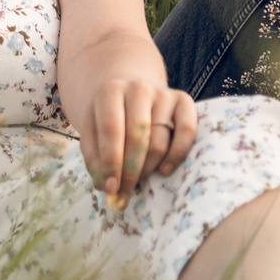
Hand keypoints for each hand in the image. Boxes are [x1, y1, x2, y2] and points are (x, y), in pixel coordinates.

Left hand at [77, 77, 196, 208]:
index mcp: (110, 91)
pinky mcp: (183, 101)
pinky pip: (187, 131)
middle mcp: (138, 88)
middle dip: (130, 171)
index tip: (110, 188)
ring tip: (139, 177)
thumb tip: (108, 187)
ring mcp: (163, 94)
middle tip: (125, 191)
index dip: (111, 162)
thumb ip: (95, 159)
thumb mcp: (92, 133)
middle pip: (137, 137)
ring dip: (148, 168)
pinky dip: (177, 155)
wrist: (129, 95)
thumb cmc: (110, 120)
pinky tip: (164, 170)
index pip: (111, 130)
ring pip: (159, 141)